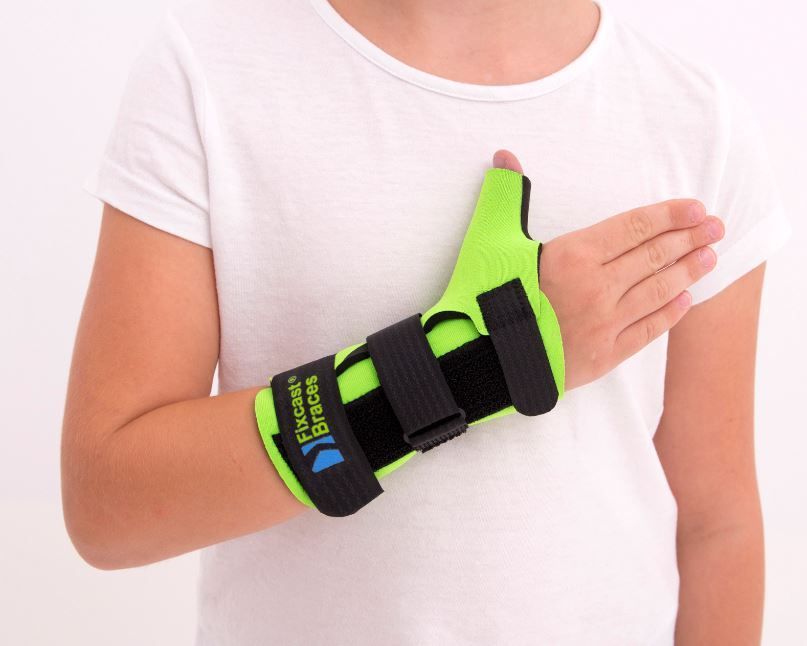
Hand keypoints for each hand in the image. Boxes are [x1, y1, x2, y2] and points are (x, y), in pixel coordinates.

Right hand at [492, 149, 723, 390]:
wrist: (479, 360)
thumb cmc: (483, 296)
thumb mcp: (488, 239)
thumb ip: (506, 195)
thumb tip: (504, 155)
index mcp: (573, 255)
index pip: (633, 227)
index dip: (668, 215)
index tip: (695, 208)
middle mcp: (597, 288)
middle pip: (653, 257)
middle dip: (689, 239)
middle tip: (717, 228)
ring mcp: (604, 324)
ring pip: (657, 292)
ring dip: (687, 272)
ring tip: (710, 257)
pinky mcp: (603, 356)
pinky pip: (647, 331)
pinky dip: (669, 314)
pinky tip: (685, 301)